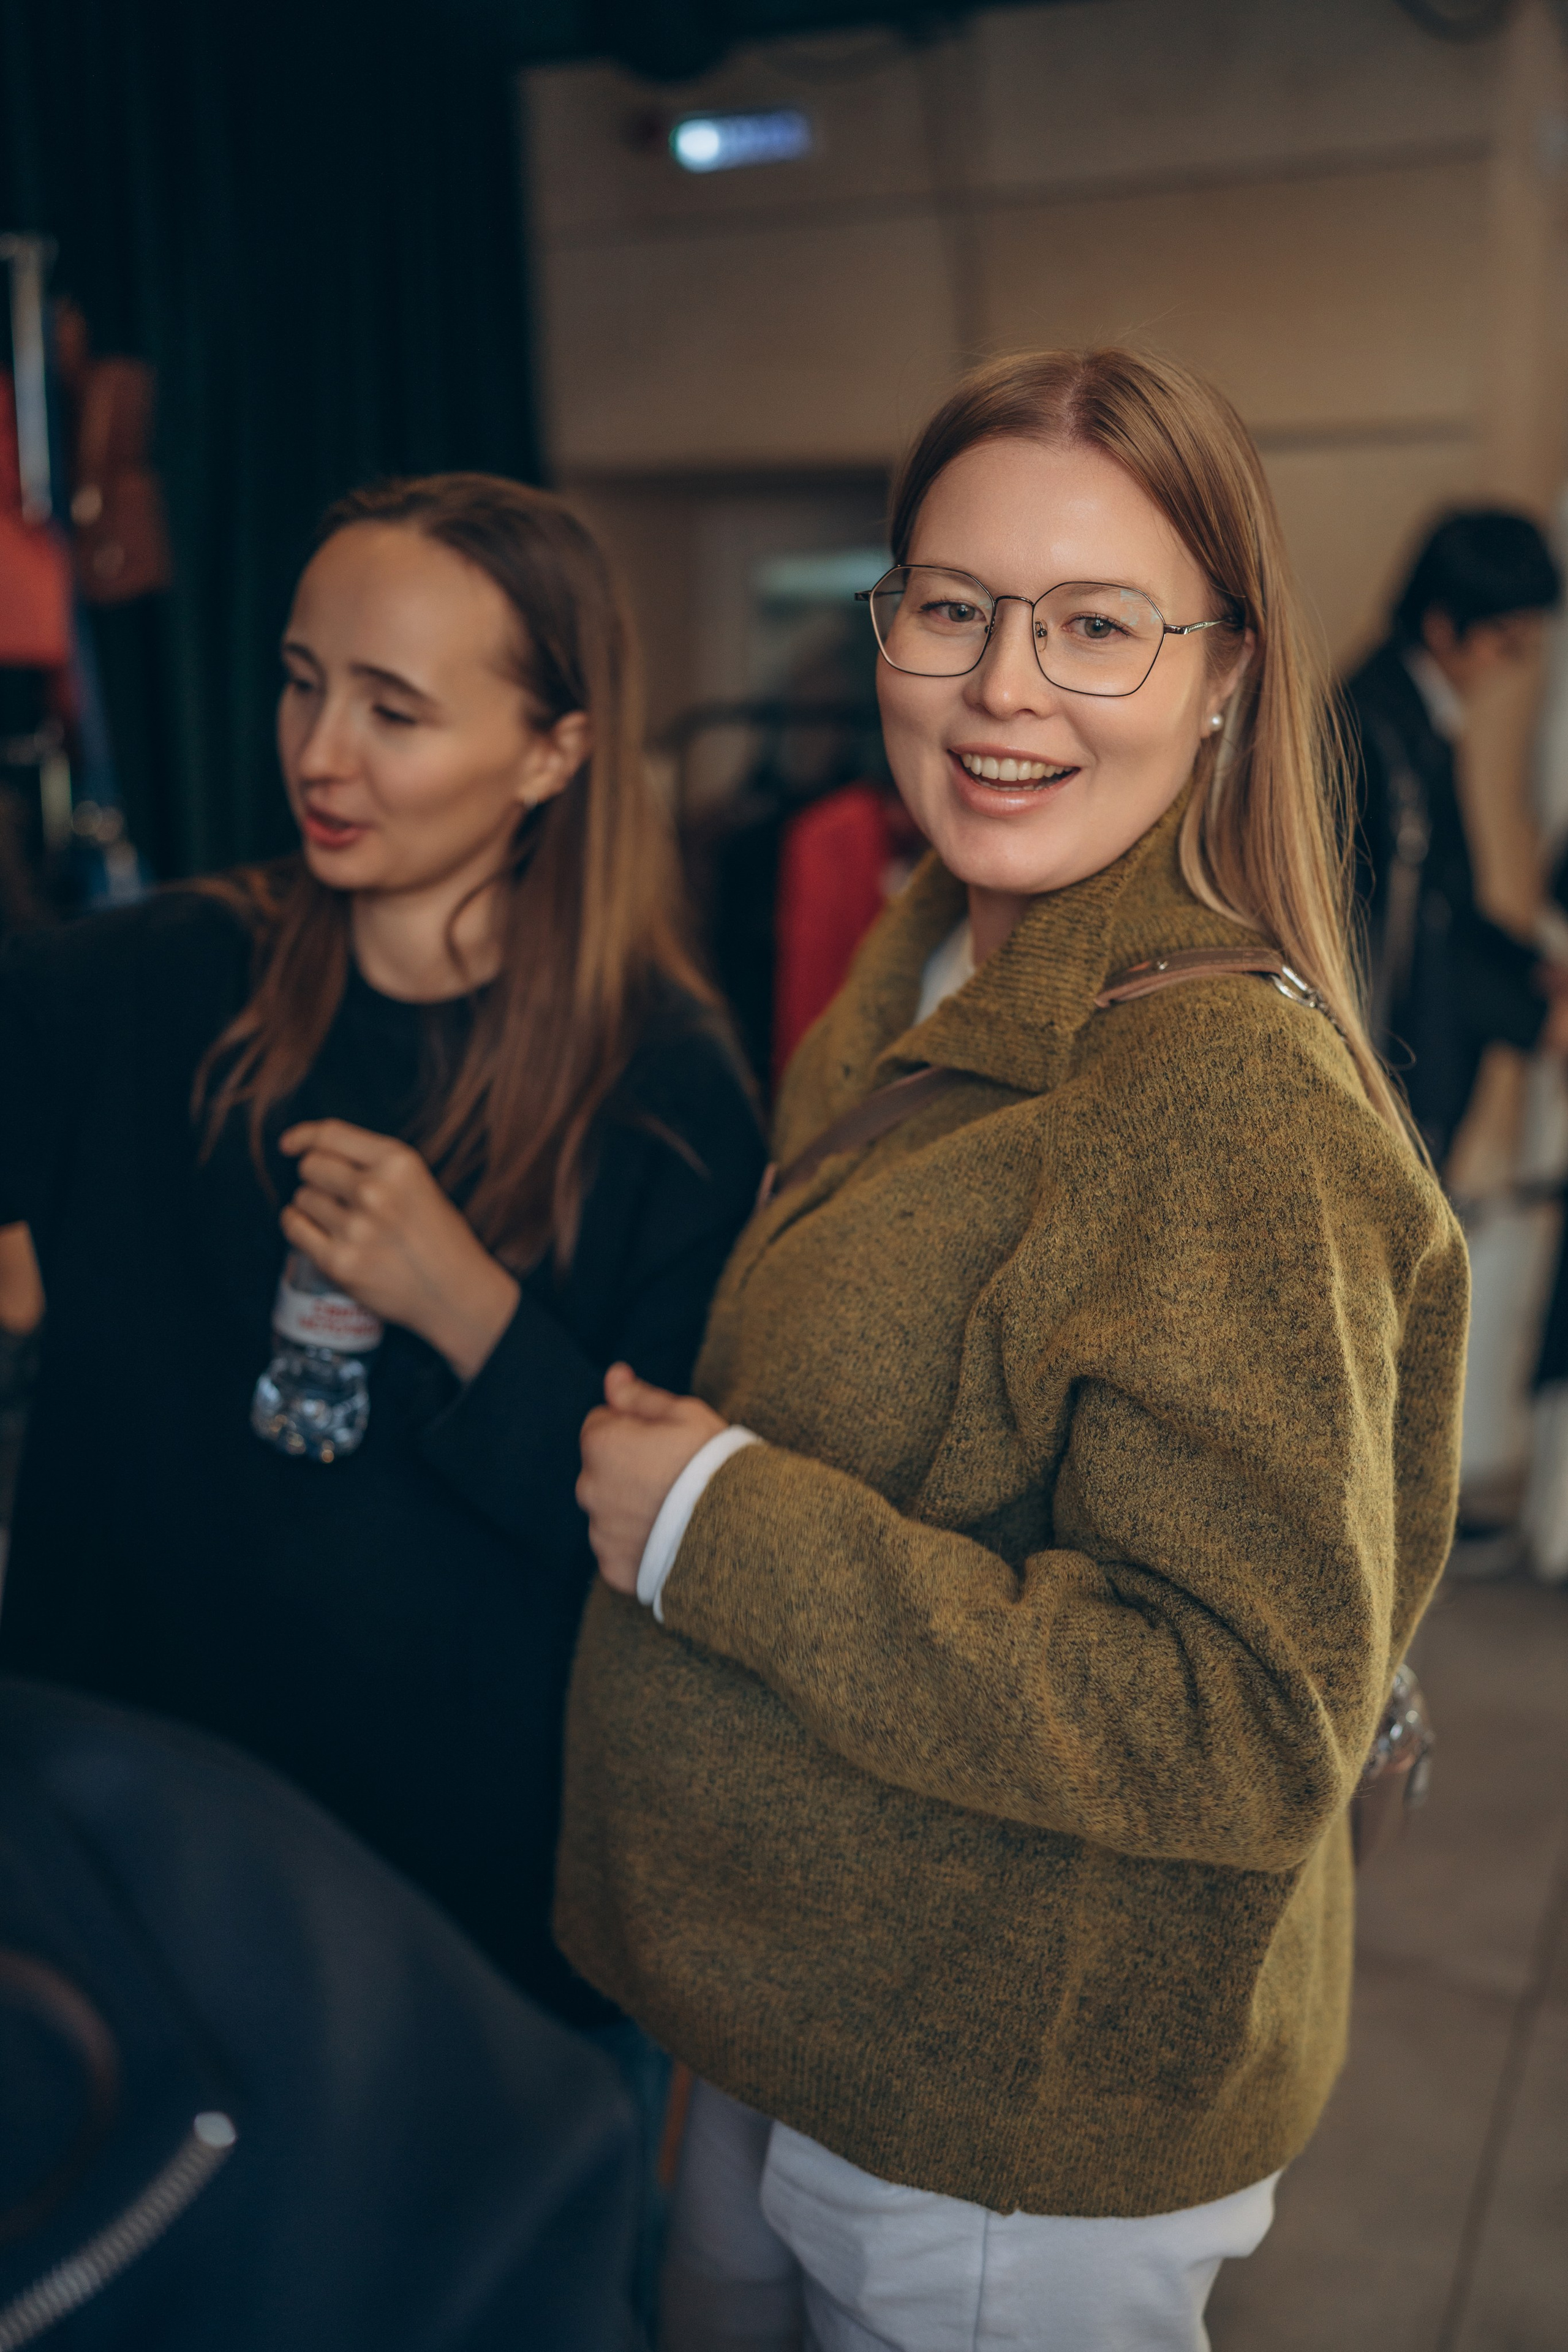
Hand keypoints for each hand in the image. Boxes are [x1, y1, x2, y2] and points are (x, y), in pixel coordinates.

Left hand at [279, 1119, 519, 1382]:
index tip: (290, 1145)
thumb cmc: (439, 1237)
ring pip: (302, 1198)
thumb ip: (375, 1164)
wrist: (456, 1293)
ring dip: (312, 1206)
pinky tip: (312, 1230)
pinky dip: (298, 1226)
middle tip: (335, 1195)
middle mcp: (375, 1191)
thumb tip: (312, 1152)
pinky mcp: (339, 1262)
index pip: (331, 1134)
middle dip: (317, 1177)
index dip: (304, 1136)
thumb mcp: (418, 1182)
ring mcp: (355, 1228)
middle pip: (311, 1166)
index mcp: (398, 1163)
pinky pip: (294, 1228)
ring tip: (339, 1221)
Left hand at [577, 1364, 725, 1594]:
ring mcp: (600, 1532)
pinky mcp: (613, 1567)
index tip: (665, 1441)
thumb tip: (613, 1375)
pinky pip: (619, 1550)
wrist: (739, 1531)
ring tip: (676, 1511)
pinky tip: (670, 1540)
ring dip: (631, 1508)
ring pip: (609, 1510)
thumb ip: (639, 1396)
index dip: (634, 1427)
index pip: (601, 1424)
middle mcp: (589, 1488)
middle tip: (673, 1476)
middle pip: (601, 1469)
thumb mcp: (684, 1415)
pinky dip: (637, 1546)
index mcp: (601, 1444)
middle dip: (627, 1468)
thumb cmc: (713, 1463)